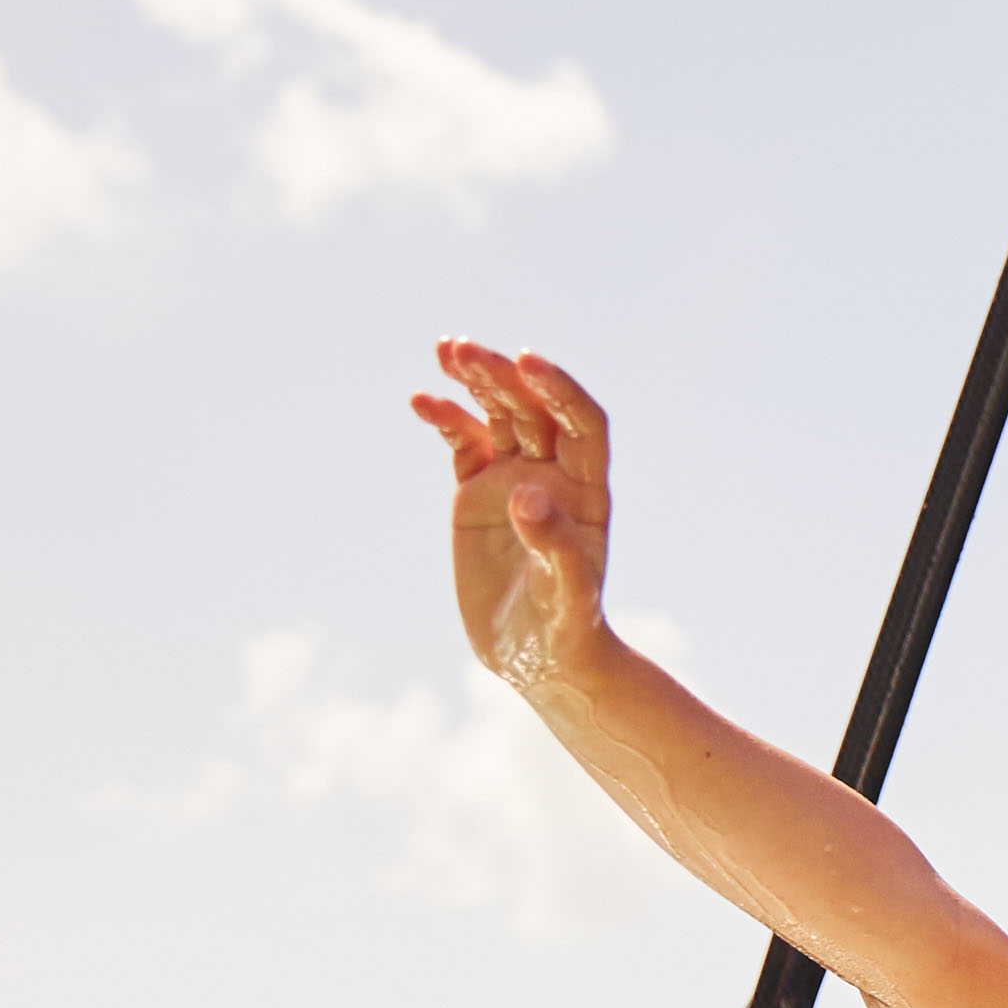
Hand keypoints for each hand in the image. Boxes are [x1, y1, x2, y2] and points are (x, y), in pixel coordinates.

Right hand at [412, 340, 614, 692]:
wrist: (536, 657)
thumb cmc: (565, 629)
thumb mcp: (567, 593)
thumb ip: (555, 544)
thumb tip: (525, 493)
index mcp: (586, 490)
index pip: (581, 423)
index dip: (559, 390)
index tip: (528, 363)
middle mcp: (553, 475)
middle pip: (532, 409)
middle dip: (503, 377)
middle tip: (465, 349)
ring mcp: (513, 479)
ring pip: (496, 416)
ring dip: (475, 381)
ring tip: (446, 349)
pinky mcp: (477, 494)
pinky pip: (462, 443)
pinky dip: (444, 419)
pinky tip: (421, 400)